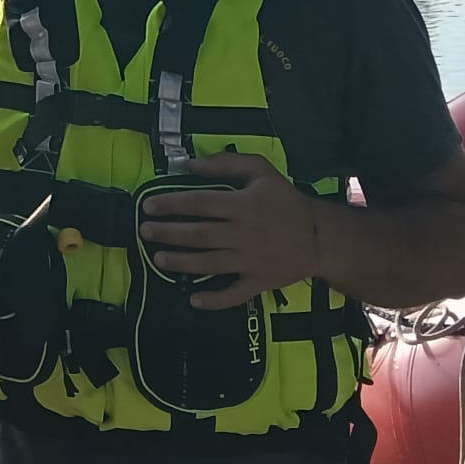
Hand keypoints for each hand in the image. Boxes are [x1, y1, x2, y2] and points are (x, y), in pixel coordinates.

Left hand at [136, 152, 319, 308]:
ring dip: (181, 263)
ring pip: (210, 264)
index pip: (199, 203)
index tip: (148, 206)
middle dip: (169, 233)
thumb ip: (225, 164)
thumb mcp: (260, 171)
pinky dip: (214, 300)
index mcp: (242, 205)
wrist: (319, 237)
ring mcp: (250, 261)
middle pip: (199, 235)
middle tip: (144, 232)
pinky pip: (234, 295)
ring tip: (157, 259)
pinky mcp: (258, 283)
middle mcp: (243, 234)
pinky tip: (194, 300)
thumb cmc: (285, 200)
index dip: (172, 204)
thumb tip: (189, 163)